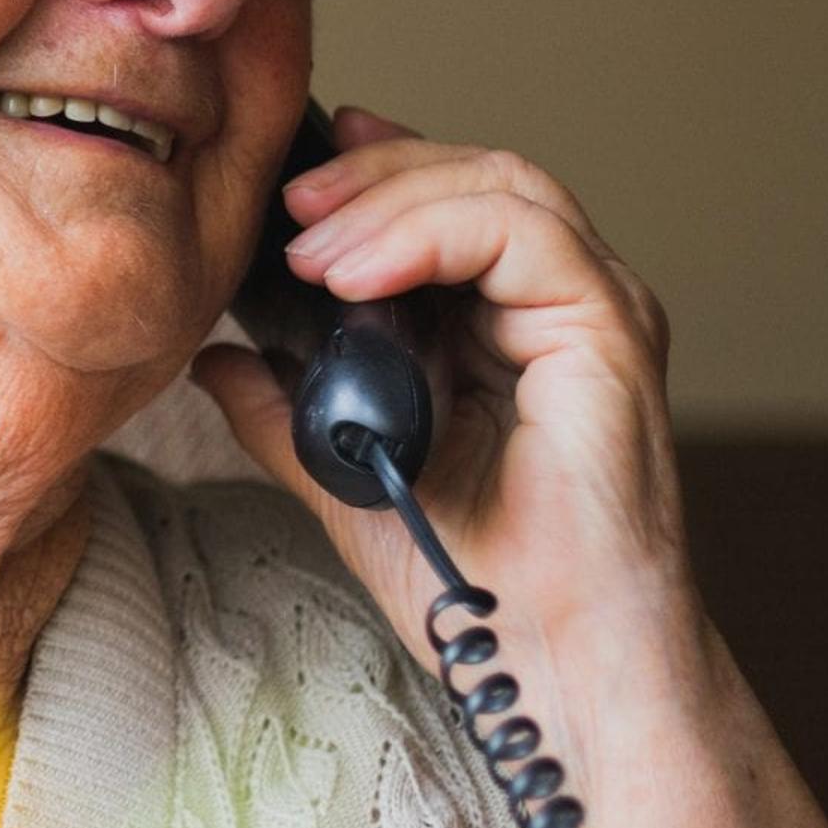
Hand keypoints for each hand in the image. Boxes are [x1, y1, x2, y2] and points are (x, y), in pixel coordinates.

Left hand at [189, 108, 697, 673]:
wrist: (534, 656)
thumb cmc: (464, 578)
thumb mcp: (342, 474)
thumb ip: (283, 410)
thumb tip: (215, 358)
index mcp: (510, 324)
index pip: (452, 201)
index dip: (375, 172)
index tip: (292, 180)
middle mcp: (562, 304)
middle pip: (476, 174)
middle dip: (371, 174)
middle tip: (286, 201)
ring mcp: (596, 311)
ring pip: (502, 186)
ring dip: (389, 200)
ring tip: (308, 246)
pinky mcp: (611, 330)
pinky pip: (523, 234)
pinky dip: (429, 233)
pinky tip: (355, 274)